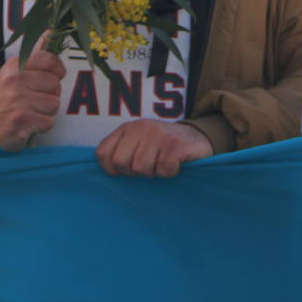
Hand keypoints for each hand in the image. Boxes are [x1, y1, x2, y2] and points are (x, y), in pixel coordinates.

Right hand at [0, 45, 64, 151]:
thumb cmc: (8, 95)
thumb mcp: (16, 72)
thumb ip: (36, 56)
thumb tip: (51, 30)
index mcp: (14, 66)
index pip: (49, 60)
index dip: (58, 70)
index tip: (55, 75)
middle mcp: (14, 82)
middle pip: (55, 84)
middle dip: (51, 93)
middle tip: (36, 97)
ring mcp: (17, 102)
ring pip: (54, 104)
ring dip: (47, 110)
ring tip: (33, 109)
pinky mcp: (21, 121)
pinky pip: (49, 122)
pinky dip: (43, 124)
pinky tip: (31, 121)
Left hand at [95, 120, 213, 177]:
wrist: (198, 137)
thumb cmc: (163, 146)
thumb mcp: (139, 142)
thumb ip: (121, 151)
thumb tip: (105, 172)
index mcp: (128, 128)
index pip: (103, 153)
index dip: (111, 169)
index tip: (125, 171)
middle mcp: (142, 128)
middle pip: (121, 163)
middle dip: (135, 172)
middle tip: (150, 166)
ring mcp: (159, 135)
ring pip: (142, 168)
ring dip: (154, 173)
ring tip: (163, 163)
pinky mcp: (175, 145)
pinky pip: (163, 170)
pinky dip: (170, 173)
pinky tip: (176, 164)